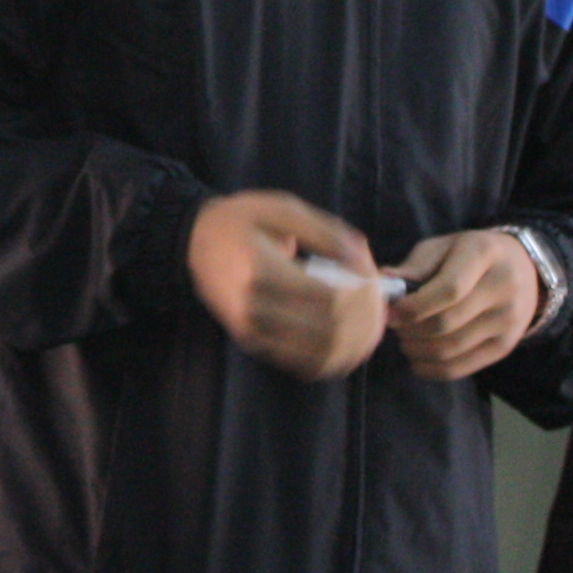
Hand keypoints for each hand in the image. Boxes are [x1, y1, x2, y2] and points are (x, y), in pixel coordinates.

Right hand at [188, 191, 391, 381]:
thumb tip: (362, 257)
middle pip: (329, 330)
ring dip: (355, 345)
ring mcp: (253, 330)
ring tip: (372, 324)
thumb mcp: (283, 208)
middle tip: (379, 302)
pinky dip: (334, 359)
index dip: (361, 291)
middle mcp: (255, 307)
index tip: (372, 275)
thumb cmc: (241, 220)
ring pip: (319, 355)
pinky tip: (350, 344)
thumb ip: (325, 232)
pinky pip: (302, 364)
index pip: (327, 297)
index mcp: (263, 269)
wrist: (194, 242)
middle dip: (365, 320)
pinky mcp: (253, 342)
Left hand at [388, 229, 546, 381]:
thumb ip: (415, 266)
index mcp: (484, 253)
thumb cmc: (471, 255)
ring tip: (405, 339)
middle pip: (446, 322)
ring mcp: (508, 320)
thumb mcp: (444, 247)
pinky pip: (462, 367)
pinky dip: (432, 369)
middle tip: (395, 326)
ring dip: (417, 349)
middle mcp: (503, 287)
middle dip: (410, 329)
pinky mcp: (505, 346)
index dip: (414, 306)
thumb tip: (383, 283)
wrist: (523, 270)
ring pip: (451, 348)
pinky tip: (418, 359)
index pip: (449, 289)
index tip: (391, 312)